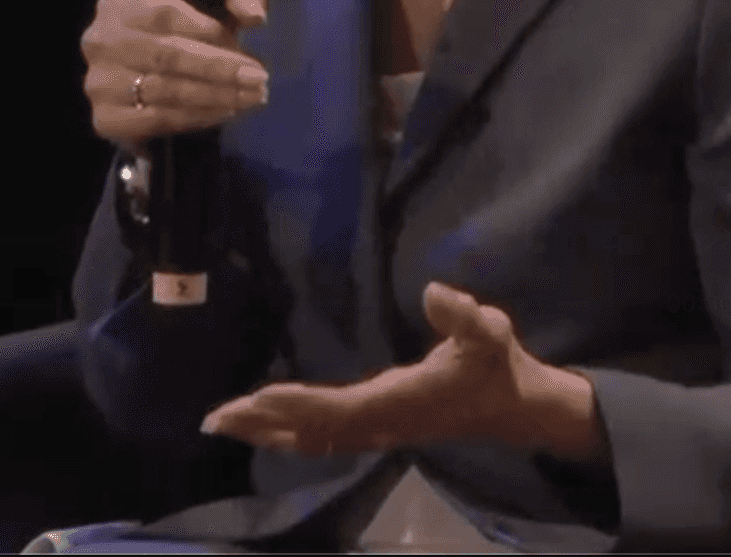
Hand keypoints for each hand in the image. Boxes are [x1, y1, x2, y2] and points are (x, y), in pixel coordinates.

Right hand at [81, 0, 269, 158]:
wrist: (142, 80)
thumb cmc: (179, 36)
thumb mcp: (207, 6)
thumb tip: (256, 12)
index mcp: (118, 3)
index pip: (167, 13)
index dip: (211, 32)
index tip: (248, 50)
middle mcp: (99, 41)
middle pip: (167, 55)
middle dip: (219, 69)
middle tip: (258, 80)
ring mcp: (99, 82)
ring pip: (165, 90)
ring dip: (215, 96)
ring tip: (250, 98)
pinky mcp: (105, 119)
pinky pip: (157, 120)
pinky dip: (195, 118)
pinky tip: (224, 113)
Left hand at [200, 282, 545, 455]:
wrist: (515, 408)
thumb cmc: (497, 364)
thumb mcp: (490, 331)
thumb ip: (464, 314)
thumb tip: (434, 292)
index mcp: (400, 401)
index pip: (337, 407)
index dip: (296, 404)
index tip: (256, 398)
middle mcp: (382, 423)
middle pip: (313, 430)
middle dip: (265, 424)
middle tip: (215, 419)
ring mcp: (380, 430)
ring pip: (315, 438)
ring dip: (270, 432)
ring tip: (225, 423)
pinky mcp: (380, 429)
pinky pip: (326, 437)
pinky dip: (291, 432)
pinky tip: (269, 428)